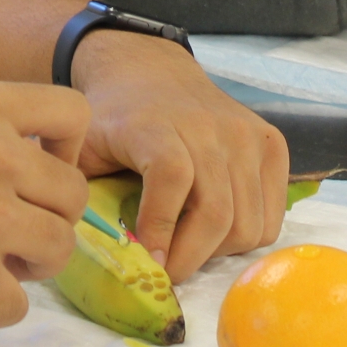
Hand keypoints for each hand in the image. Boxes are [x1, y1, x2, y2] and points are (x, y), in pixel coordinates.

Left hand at [69, 30, 289, 280]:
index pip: (172, 178)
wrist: (151, 72)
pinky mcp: (271, 144)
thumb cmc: (112, 117)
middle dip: (190, 258)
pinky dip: (246, 236)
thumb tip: (74, 243)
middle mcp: (210, 126)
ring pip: (249, 222)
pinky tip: (215, 231)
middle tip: (165, 275)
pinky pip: (272, 216)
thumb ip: (75, 188)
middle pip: (217, 212)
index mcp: (156, 124)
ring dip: (219, 252)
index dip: (161, 227)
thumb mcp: (80, 145)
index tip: (147, 261)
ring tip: (188, 249)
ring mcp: (247, 134)